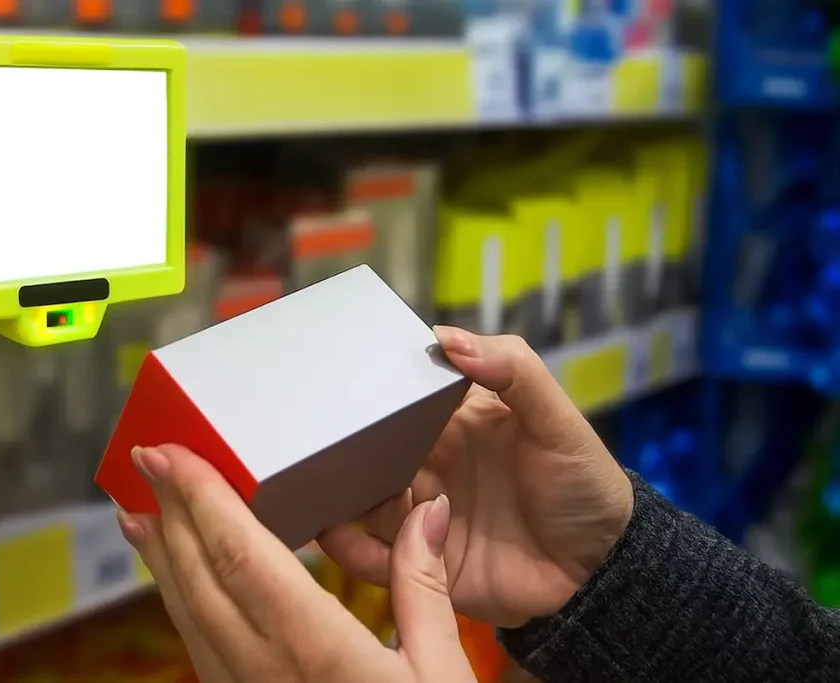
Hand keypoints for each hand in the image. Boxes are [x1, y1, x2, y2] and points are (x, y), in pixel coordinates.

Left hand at [118, 445, 477, 682]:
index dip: (200, 498)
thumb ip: (426, 587)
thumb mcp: (442, 670)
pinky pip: (197, 644)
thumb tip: (428, 511)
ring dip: (160, 556)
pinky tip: (178, 579)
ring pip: (187, 612)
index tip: (169, 454)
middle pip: (200, 575)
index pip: (241, 554)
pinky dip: (179, 599)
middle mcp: (265, 669)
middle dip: (167, 512)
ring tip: (140, 510)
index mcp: (315, 648)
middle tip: (144, 459)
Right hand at [319, 329, 633, 628]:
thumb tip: (446, 338)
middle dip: (341, 446)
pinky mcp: (420, 565)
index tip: (332, 378)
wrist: (600, 571)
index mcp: (451, 426)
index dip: (369, 391)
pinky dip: (346, 548)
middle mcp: (427, 467)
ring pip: (362, 501)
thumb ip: (513, 370)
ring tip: (316, 483)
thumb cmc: (583, 483)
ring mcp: (420, 517)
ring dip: (340, 494)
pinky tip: (328, 532)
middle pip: (369, 453)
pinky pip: (373, 558)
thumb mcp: (556, 420)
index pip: (399, 402)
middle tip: (310, 438)